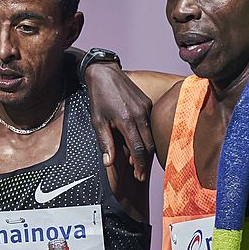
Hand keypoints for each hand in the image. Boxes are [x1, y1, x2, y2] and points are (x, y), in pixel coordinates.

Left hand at [84, 62, 153, 181]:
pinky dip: (147, 136)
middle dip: (144, 162)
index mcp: (127, 120)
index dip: (139, 166)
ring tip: (137, 161)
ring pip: (151, 135)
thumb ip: (105, 143)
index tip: (138, 176)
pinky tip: (138, 142)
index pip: (138, 149)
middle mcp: (141, 114)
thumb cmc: (99, 97)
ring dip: (146, 150)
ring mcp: (146, 107)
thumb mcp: (97, 121)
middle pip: (149, 145)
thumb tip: (109, 163)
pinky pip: (151, 124)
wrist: (105, 73)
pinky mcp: (148, 103)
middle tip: (139, 174)